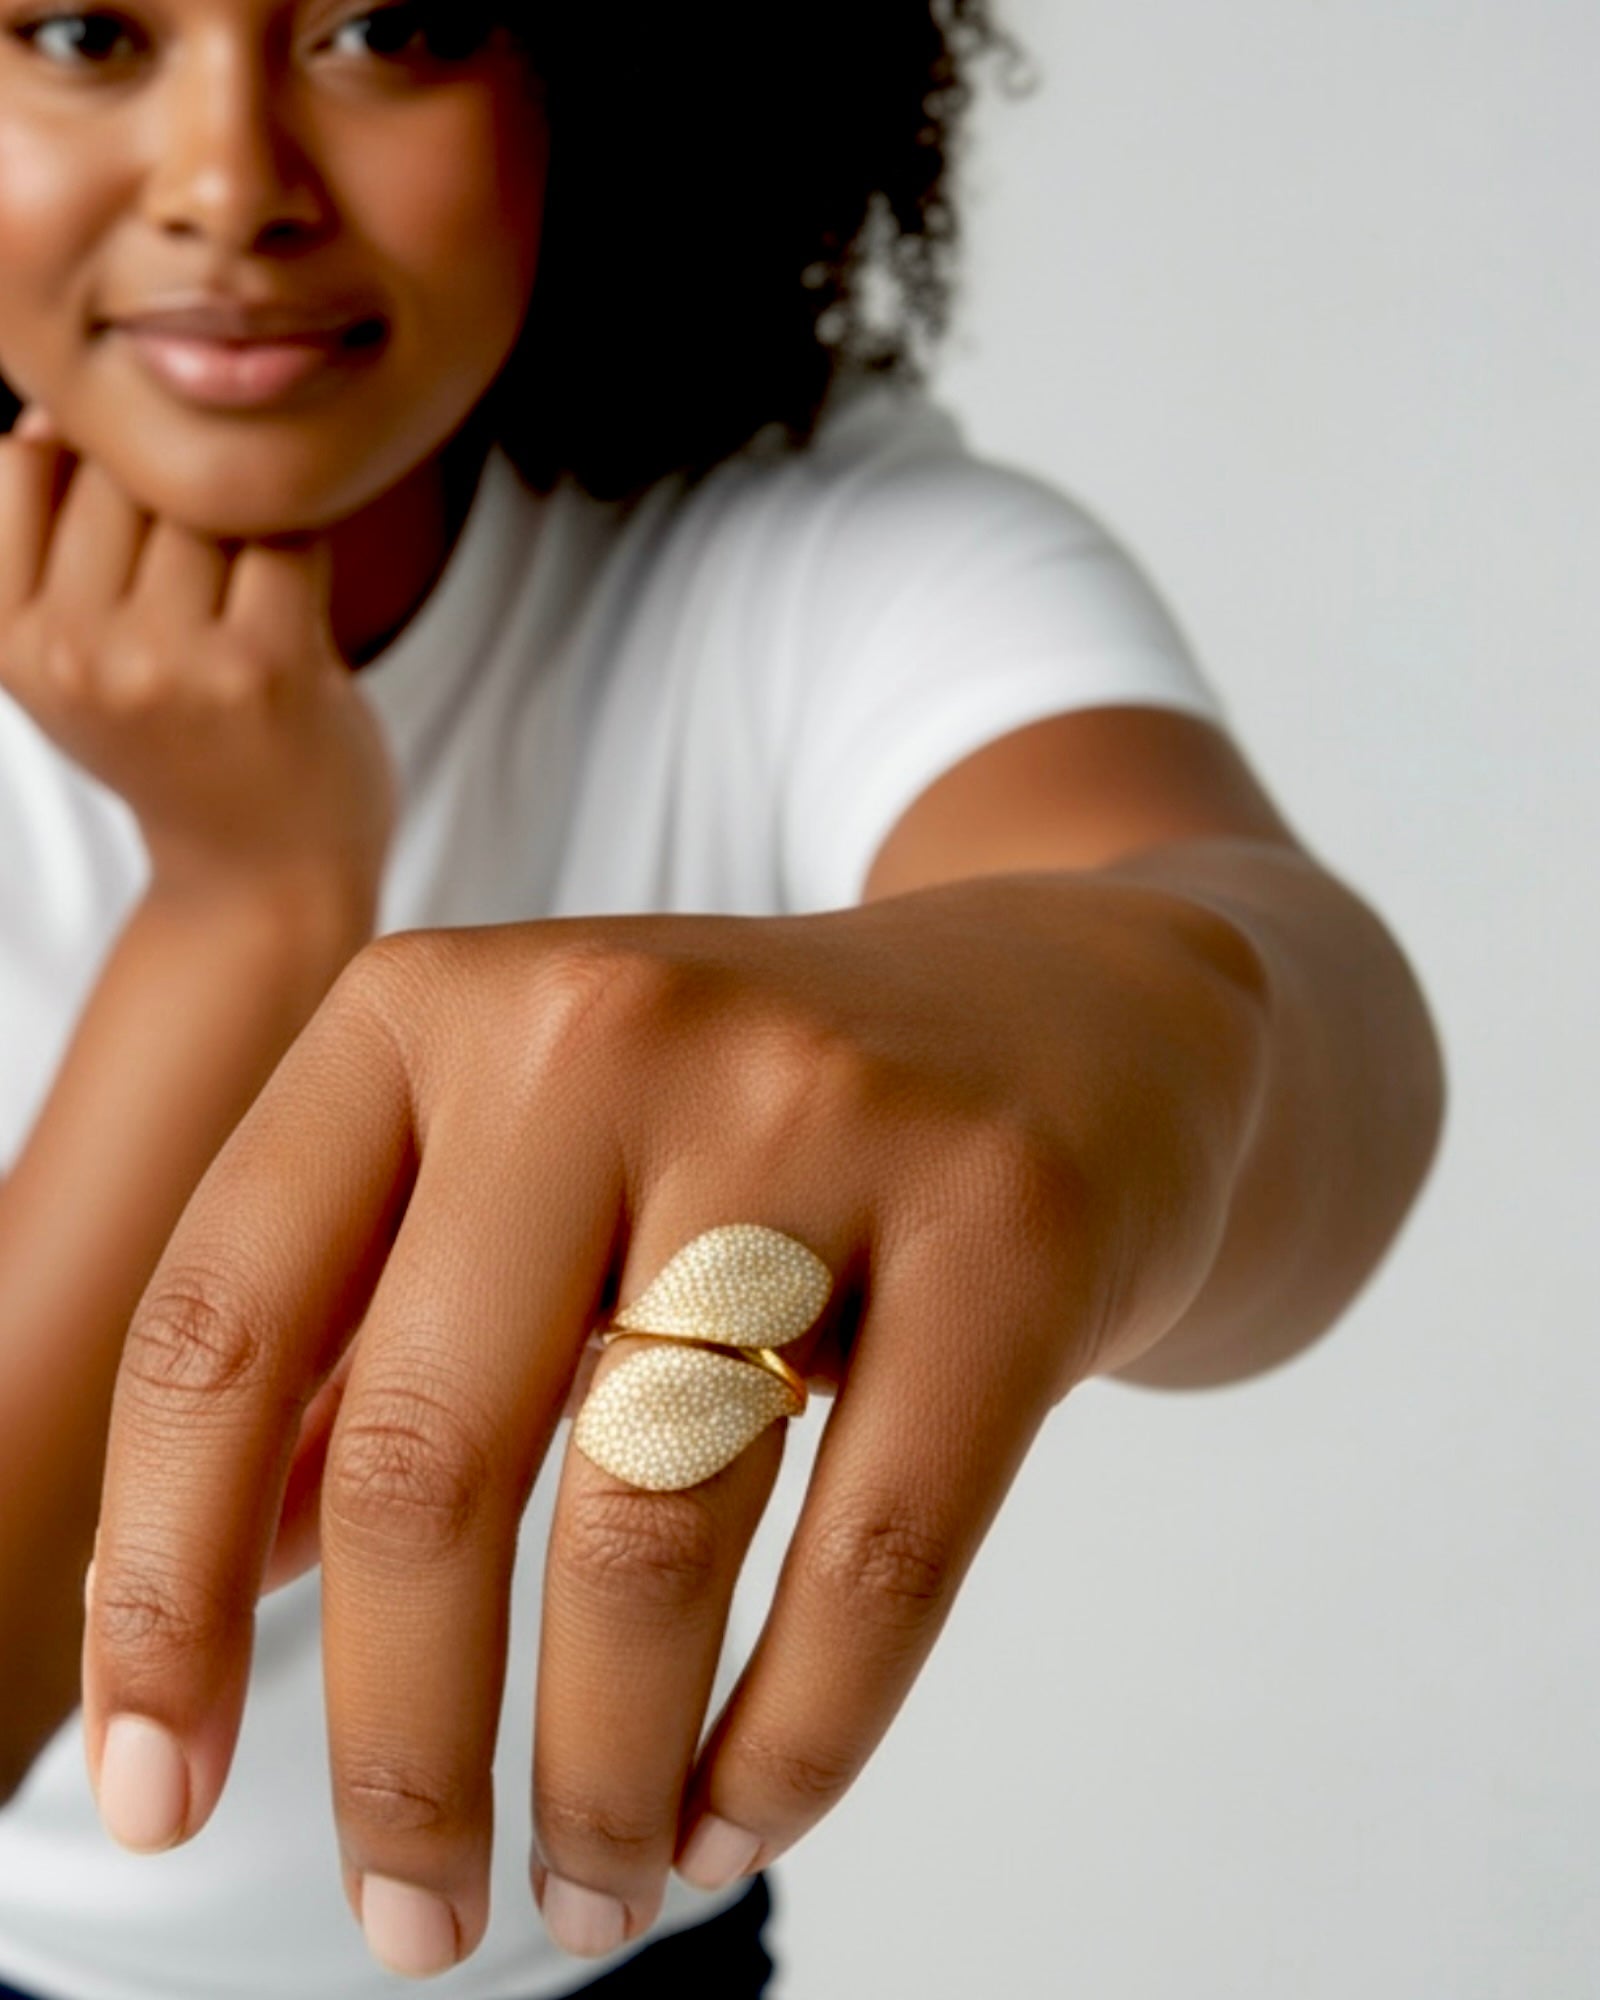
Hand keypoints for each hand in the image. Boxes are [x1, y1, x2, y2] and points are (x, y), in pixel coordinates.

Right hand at [0, 404, 394, 898]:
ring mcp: (167, 663)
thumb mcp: (70, 656)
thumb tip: (58, 408)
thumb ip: (50, 539)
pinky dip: (302, 551)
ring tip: (246, 597)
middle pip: (122, 469)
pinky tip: (296, 608)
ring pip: (206, 495)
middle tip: (209, 578)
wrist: (265, 877)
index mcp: (6, 641)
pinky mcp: (264, 667)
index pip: (21, 458)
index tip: (136, 535)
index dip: (90, 465)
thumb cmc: (179, 745)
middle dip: (176, 494)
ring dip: (243, 522)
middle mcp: (73, 654)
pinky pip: (286, 532)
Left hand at [82, 875, 1265, 1970]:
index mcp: (433, 1006)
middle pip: (431, 1458)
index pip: (222, 1328)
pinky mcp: (1007, 1222)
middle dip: (399, 1749)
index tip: (153, 1794)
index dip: (158, 1592)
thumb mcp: (523, 1165)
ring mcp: (820, 1109)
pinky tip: (735, 1821)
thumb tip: (208, 1594)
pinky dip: (790, 1743)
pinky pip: (875, 1557)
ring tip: (584, 1898)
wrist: (1070, 1015)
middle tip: (411, 1920)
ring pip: (650, 1527)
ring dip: (593, 1774)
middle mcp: (603, 1026)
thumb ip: (363, 1343)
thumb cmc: (750, 1119)